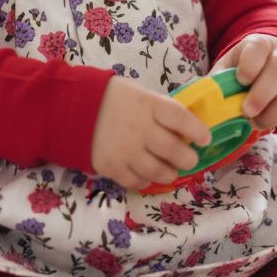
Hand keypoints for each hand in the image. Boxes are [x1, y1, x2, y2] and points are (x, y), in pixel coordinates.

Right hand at [91, 77, 212, 190]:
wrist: (71, 108)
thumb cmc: (111, 98)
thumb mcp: (138, 94)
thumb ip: (159, 109)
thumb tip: (184, 128)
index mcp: (148, 104)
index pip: (181, 118)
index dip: (198, 130)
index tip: (205, 139)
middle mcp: (139, 128)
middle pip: (175, 150)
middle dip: (188, 158)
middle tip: (189, 158)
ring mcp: (126, 150)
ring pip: (160, 172)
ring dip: (170, 173)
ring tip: (170, 169)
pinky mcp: (112, 167)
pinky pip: (138, 182)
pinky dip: (146, 181)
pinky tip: (146, 174)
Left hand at [208, 34, 276, 132]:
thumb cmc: (247, 70)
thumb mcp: (231, 67)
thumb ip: (219, 81)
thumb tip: (202, 99)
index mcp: (259, 44)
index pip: (258, 48)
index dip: (250, 65)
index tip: (241, 80)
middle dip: (262, 94)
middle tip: (247, 112)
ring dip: (274, 113)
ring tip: (257, 123)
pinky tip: (273, 122)